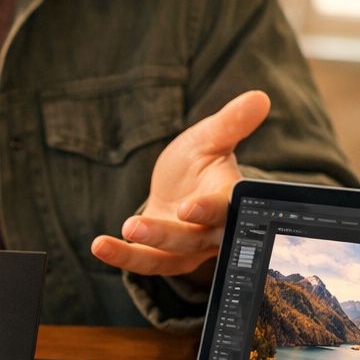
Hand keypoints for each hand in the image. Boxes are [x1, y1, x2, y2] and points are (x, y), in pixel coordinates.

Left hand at [90, 90, 269, 275]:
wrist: (177, 188)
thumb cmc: (199, 161)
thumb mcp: (210, 137)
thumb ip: (232, 122)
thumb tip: (260, 98)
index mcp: (228, 199)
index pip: (225, 209)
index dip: (210, 210)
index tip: (190, 207)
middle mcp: (212, 231)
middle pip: (195, 239)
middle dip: (169, 235)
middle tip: (136, 226)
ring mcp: (188, 249)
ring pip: (171, 253)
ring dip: (145, 244)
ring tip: (122, 228)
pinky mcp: (164, 257)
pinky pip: (145, 262)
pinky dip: (122, 256)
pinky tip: (99, 245)